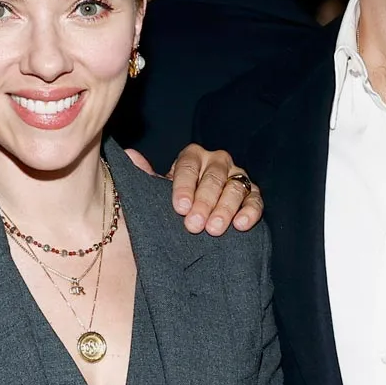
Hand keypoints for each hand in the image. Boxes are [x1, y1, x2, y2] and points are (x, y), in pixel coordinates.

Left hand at [124, 143, 262, 235]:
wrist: (198, 216)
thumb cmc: (177, 201)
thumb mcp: (159, 190)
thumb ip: (146, 175)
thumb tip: (130, 155)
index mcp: (192, 156)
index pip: (188, 166)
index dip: (183, 187)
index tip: (179, 208)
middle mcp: (217, 161)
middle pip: (213, 177)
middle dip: (204, 202)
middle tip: (194, 225)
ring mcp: (237, 176)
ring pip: (234, 188)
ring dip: (225, 209)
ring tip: (214, 229)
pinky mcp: (253, 194)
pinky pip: (255, 200)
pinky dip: (250, 212)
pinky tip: (240, 226)